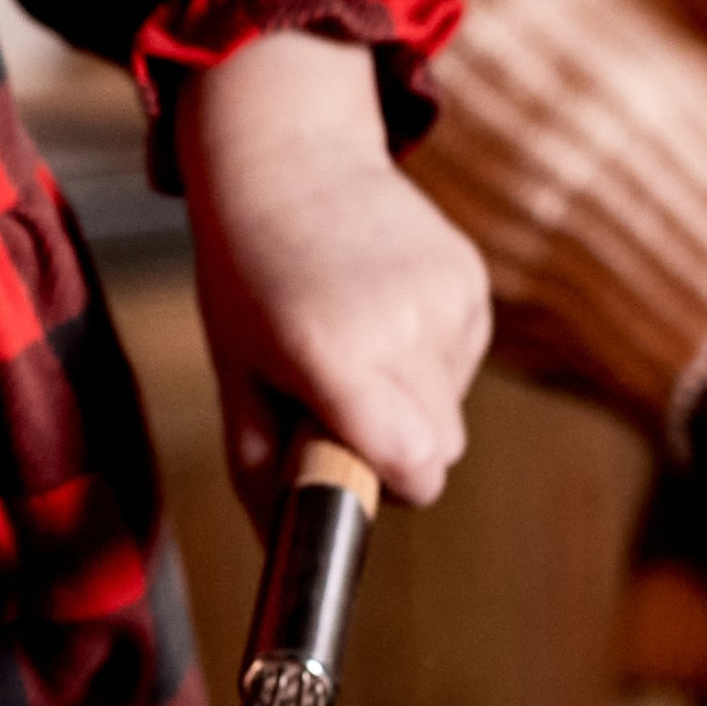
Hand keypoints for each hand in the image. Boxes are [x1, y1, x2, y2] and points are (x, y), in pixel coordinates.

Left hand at [179, 31, 490, 520]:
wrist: (289, 156)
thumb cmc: (246, 273)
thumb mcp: (233, 372)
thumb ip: (262, 468)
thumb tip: (286, 549)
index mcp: (335, 353)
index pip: (417, 471)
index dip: (388, 486)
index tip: (349, 461)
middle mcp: (403, 325)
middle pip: (441, 454)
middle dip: (394, 449)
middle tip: (336, 400)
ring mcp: (448, 299)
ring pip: (452, 410)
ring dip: (409, 399)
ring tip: (352, 341)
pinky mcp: (472, 281)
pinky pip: (462, 361)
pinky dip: (426, 357)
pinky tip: (380, 312)